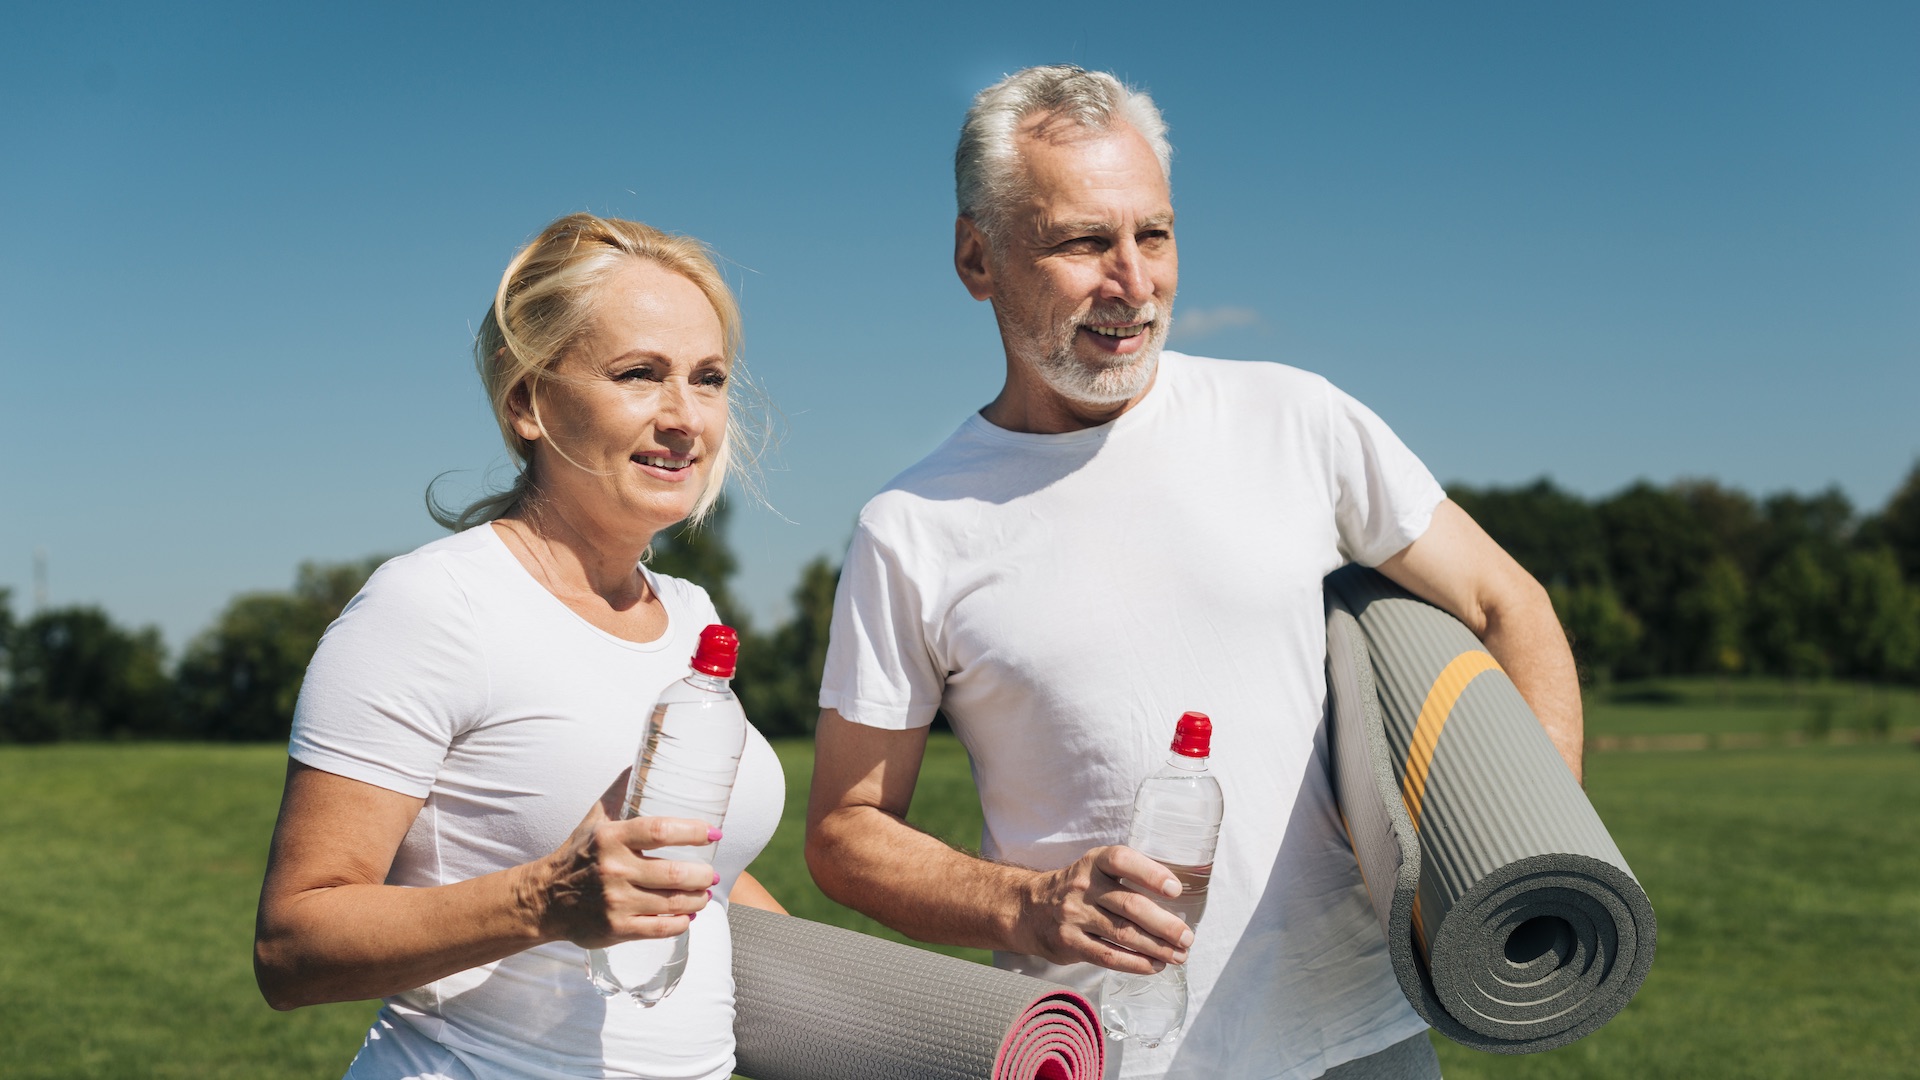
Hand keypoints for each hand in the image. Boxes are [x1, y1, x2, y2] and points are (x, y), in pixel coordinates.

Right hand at [528, 769, 717, 947]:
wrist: (545, 899)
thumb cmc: (578, 854)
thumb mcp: (595, 819)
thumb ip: (620, 792)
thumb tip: (643, 762)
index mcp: (611, 837)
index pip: (660, 830)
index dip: (693, 831)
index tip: (713, 833)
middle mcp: (614, 869)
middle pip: (673, 872)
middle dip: (702, 874)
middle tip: (711, 874)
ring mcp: (615, 901)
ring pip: (671, 902)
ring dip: (697, 898)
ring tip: (704, 893)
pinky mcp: (616, 928)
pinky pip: (659, 928)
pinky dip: (681, 922)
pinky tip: (688, 915)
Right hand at [1014, 845, 1193, 974]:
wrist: (1028, 909)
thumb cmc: (1076, 889)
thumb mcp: (1095, 870)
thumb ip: (1126, 878)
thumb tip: (1176, 899)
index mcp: (1094, 862)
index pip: (1123, 861)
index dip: (1151, 874)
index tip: (1175, 889)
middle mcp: (1083, 887)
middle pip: (1130, 906)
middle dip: (1164, 925)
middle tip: (1187, 937)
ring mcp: (1074, 916)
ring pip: (1123, 934)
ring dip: (1156, 948)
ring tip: (1179, 956)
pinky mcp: (1069, 943)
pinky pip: (1107, 956)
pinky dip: (1135, 963)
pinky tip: (1154, 965)